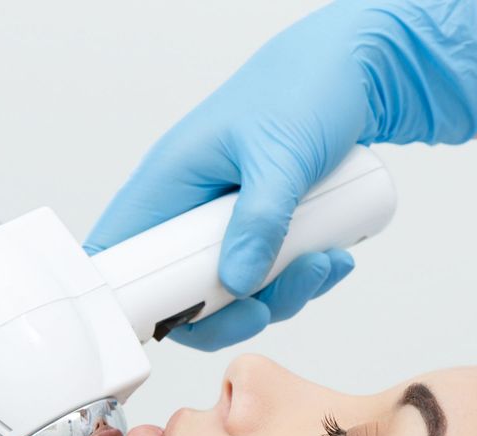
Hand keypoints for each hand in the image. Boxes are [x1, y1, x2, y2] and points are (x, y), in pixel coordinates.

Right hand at [86, 0, 476, 349]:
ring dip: (280, 295)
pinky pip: (269, 279)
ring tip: (321, 263)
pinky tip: (332, 257)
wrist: (357, 71)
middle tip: (266, 306)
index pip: (118, 255)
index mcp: (170, 182)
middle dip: (229, 311)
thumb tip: (240, 282)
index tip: (177, 322)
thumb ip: (261, 219)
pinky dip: (302, 280)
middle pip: (180, 293)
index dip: (132, 301)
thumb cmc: (305, 86)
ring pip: (232, 293)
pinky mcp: (260, 231)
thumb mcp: (283, 153)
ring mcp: (225, 223)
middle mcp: (189, 208)